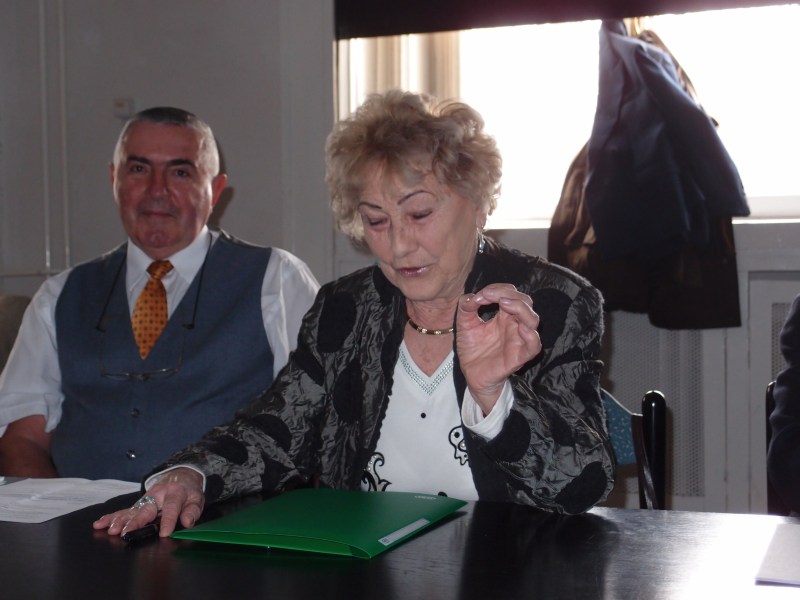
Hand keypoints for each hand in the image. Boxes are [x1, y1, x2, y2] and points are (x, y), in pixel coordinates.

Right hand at [92, 467, 204, 537]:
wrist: (181, 475)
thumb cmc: (188, 492)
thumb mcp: (196, 499)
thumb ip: (192, 511)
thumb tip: (187, 522)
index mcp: (175, 493)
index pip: (171, 507)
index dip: (168, 520)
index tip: (164, 533)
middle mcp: (158, 495)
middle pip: (146, 509)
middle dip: (135, 521)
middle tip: (125, 532)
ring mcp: (146, 499)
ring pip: (132, 510)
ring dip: (120, 520)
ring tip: (111, 530)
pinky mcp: (139, 504)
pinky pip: (125, 511)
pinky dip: (112, 517)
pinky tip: (100, 523)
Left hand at [456, 284, 541, 413]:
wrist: (470, 374)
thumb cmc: (472, 349)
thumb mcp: (464, 324)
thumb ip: (467, 306)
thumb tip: (473, 296)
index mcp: (504, 315)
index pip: (510, 294)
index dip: (498, 289)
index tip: (481, 296)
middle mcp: (514, 324)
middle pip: (526, 302)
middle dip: (510, 294)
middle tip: (490, 295)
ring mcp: (519, 339)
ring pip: (533, 320)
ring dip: (521, 308)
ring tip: (504, 304)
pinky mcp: (520, 356)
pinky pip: (534, 345)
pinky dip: (530, 335)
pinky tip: (519, 327)